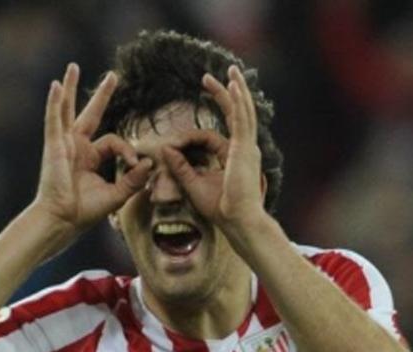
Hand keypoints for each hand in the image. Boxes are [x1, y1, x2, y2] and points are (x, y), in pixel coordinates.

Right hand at [32, 63, 153, 230]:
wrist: (63, 221)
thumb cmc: (84, 212)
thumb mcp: (116, 194)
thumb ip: (133, 179)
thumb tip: (149, 162)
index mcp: (90, 157)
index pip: (114, 141)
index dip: (128, 150)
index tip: (135, 164)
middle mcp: (76, 147)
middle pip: (91, 114)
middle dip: (102, 95)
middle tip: (113, 75)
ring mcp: (63, 144)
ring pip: (68, 109)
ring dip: (70, 87)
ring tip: (73, 66)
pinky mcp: (54, 146)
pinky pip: (54, 120)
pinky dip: (54, 103)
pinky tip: (56, 86)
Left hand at [159, 66, 269, 234]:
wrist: (238, 220)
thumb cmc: (221, 209)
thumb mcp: (193, 184)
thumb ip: (180, 167)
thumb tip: (164, 150)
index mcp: (235, 157)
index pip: (214, 136)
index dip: (191, 136)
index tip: (172, 142)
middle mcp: (245, 149)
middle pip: (237, 114)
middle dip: (227, 94)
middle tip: (217, 76)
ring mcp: (247, 147)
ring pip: (243, 111)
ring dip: (236, 89)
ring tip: (230, 71)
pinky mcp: (245, 149)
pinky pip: (241, 119)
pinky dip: (237, 101)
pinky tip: (232, 86)